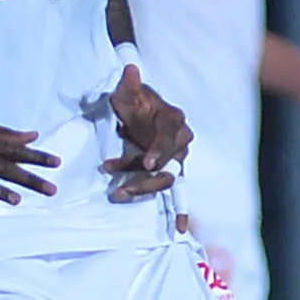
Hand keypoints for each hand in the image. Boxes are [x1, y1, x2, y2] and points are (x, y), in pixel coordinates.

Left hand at [103, 63, 190, 202]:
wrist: (135, 111)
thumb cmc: (133, 101)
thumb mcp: (126, 92)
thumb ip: (129, 83)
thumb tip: (130, 69)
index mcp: (174, 120)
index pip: (171, 136)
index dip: (159, 150)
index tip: (147, 163)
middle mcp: (181, 141)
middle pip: (169, 164)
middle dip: (144, 178)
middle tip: (121, 188)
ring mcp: (175, 159)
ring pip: (165, 180)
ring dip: (143, 189)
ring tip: (118, 194)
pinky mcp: (168, 172)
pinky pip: (177, 193)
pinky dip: (181, 211)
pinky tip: (182, 230)